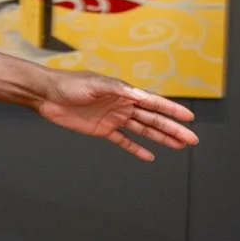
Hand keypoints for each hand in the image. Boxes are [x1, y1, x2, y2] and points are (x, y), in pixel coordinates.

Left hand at [0, 52, 199, 160]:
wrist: (47, 95)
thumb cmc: (70, 84)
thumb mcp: (95, 85)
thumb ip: (119, 90)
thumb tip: (142, 96)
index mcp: (125, 93)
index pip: (154, 103)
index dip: (172, 111)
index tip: (189, 118)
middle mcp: (123, 105)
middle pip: (153, 119)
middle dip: (173, 129)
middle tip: (192, 139)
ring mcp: (114, 118)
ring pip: (143, 130)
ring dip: (161, 138)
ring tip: (179, 146)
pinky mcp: (102, 130)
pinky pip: (124, 141)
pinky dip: (136, 148)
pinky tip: (150, 156)